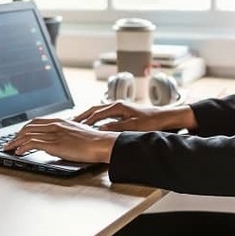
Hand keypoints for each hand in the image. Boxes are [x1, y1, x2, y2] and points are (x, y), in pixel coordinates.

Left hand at [4, 118, 118, 162]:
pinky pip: (33, 143)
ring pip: (28, 134)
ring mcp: (54, 134)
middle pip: (28, 127)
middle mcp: (55, 125)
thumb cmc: (94, 141)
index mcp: (60, 121)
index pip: (36, 122)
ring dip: (15, 142)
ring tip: (9, 149)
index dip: (24, 129)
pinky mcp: (54, 144)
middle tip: (9, 143)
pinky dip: (23, 147)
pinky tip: (19, 152)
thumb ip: (65, 134)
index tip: (18, 135)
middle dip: (16, 135)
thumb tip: (58, 141)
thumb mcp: (77, 133)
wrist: (102, 143)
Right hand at [74, 102, 196, 131]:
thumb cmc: (151, 121)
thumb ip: (115, 127)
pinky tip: (92, 124)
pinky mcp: (122, 111)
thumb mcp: (133, 126)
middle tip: (69, 122)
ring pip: (98, 111)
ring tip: (77, 123)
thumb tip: (99, 130)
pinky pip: (104, 114)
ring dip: (88, 116)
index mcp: (118, 106)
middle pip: (94, 109)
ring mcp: (119, 107)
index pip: (96, 113)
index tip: (75, 126)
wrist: (165, 117)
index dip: (85, 120)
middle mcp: (117, 104)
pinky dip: (95, 118)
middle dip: (82, 116)